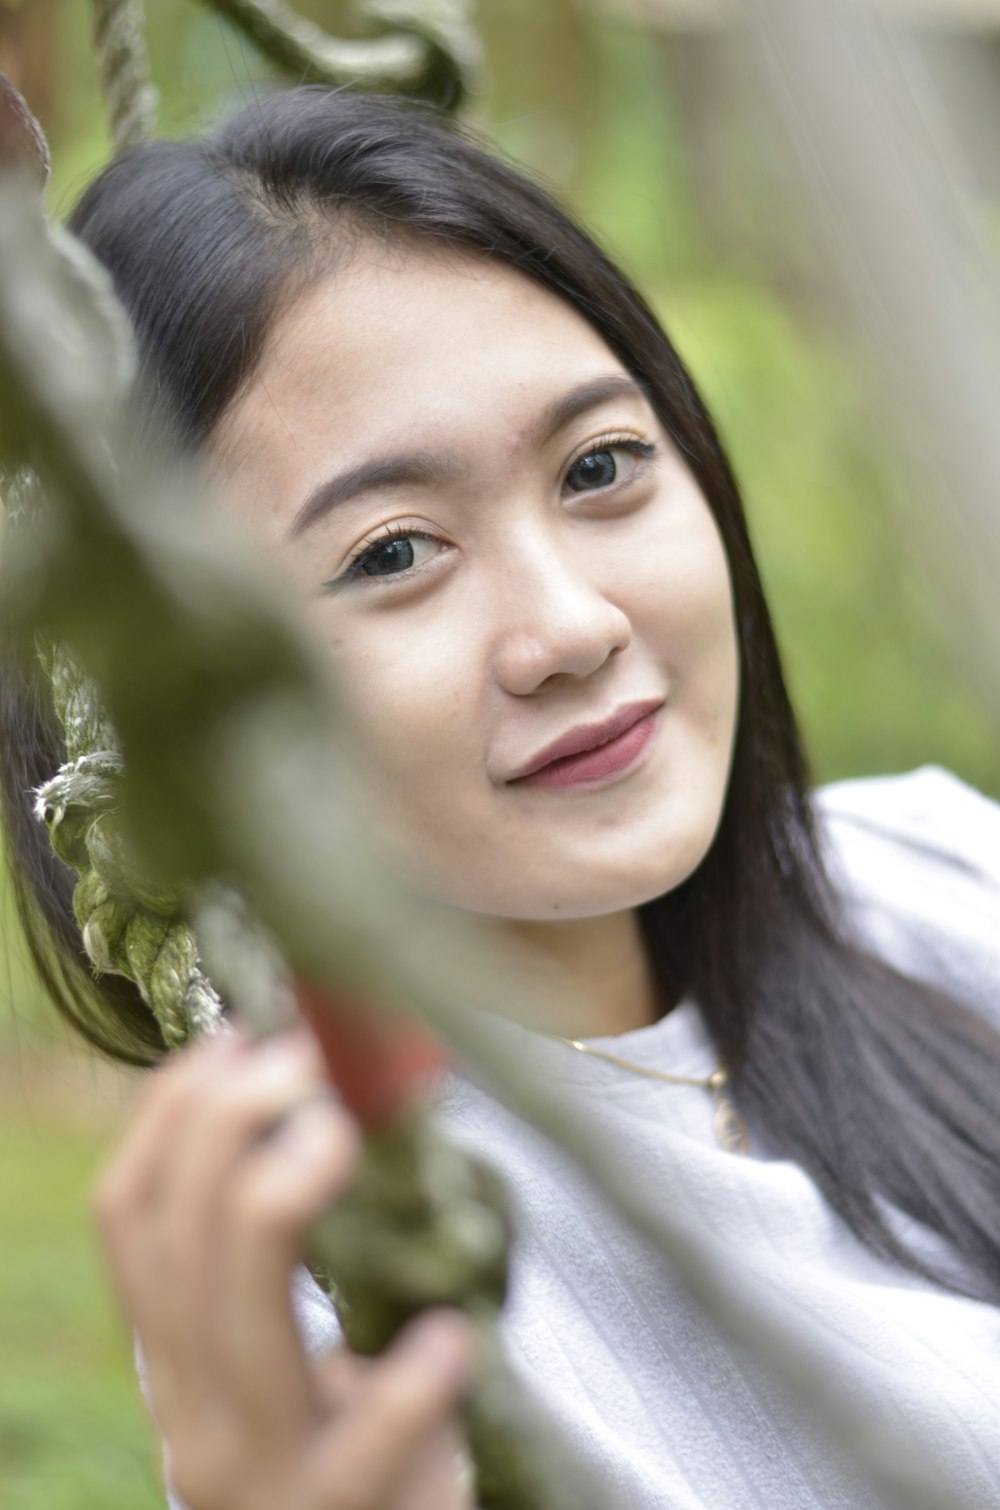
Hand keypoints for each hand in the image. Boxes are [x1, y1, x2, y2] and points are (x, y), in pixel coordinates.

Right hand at [95, 1027, 475, 1509]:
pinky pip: (363, 1437)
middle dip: (228, 1123)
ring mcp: (256, 1471)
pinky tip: (451, 1332)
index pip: (129, 1215)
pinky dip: (406, 1376)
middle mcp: (191, 1411)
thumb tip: (313, 1104)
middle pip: (175, 1242)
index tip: (235, 1037)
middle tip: (305, 1056)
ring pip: (236, 1315)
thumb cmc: (344, 1446)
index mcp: (173, 1358)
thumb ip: (275, 1267)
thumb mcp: (281, 1360)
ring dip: (282, 1197)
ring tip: (344, 1132)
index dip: (171, 1113)